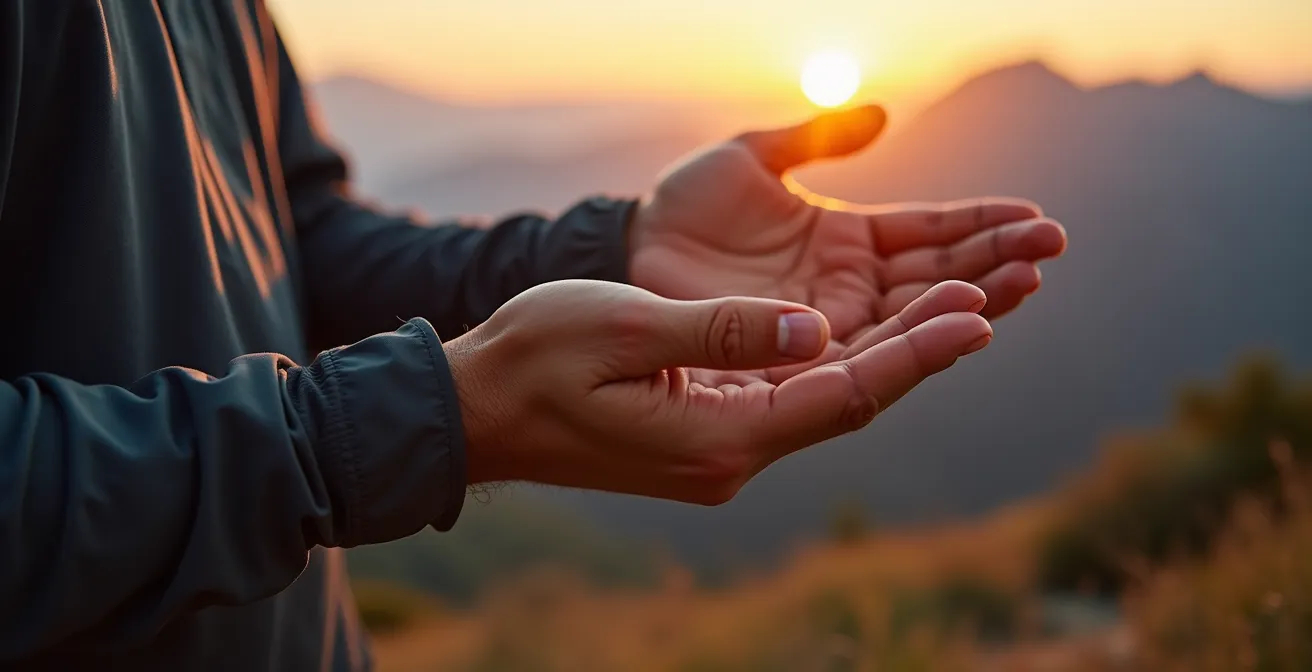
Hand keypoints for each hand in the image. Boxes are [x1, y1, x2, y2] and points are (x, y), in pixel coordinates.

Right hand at [443, 278, 990, 503]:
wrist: (478, 412)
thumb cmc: (537, 362)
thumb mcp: (624, 331)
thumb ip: (720, 330)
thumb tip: (815, 330)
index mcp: (720, 436)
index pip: (843, 396)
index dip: (916, 355)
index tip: (979, 315)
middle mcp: (734, 454)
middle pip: (853, 400)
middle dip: (925, 350)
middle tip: (996, 296)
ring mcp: (723, 449)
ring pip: (830, 399)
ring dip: (893, 355)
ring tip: (961, 307)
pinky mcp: (711, 431)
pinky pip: (797, 396)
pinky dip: (844, 362)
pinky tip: (875, 331)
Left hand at [629, 105, 1066, 342]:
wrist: (628, 254)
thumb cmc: (684, 206)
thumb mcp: (751, 159)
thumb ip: (815, 140)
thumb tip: (883, 113)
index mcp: (848, 241)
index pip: (930, 233)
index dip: (982, 227)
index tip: (1036, 220)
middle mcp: (849, 290)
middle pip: (936, 279)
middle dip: (994, 265)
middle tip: (1048, 252)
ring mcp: (828, 326)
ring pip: (912, 318)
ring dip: (969, 301)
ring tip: (1024, 283)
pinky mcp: (800, 356)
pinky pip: (864, 353)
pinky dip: (911, 341)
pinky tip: (961, 327)